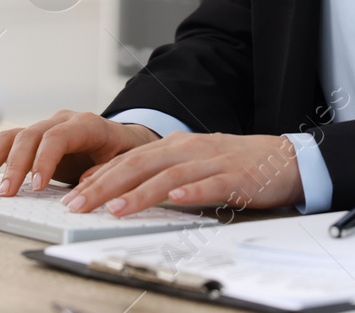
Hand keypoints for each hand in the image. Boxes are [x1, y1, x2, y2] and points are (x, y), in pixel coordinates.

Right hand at [0, 110, 158, 193]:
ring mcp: (44, 128)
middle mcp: (61, 121)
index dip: (44, 160)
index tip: (36, 185)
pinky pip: (4, 142)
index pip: (58, 136)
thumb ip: (106, 172)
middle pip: (30, 135)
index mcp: (86, 124)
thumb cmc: (124, 153)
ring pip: (12, 136)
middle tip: (6, 192)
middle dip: (14, 165)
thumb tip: (82, 186)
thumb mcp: (125, 163)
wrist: (124, 141)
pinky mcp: (32, 140)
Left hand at [61, 131, 301, 215]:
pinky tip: (175, 201)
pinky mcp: (233, 177)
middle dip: (106, 186)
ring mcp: (211, 162)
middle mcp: (187, 149)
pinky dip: (191, 192)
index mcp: (174, 146)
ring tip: (115, 208)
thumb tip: (116, 190)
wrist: (281, 158)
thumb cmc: (231, 164)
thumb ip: (157, 173)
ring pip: (169, 176)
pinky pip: (209, 185)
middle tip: (79, 204)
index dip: (99, 176)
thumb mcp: (189, 163)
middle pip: (140, 165)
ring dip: (140, 193)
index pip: (128, 160)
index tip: (74, 194)